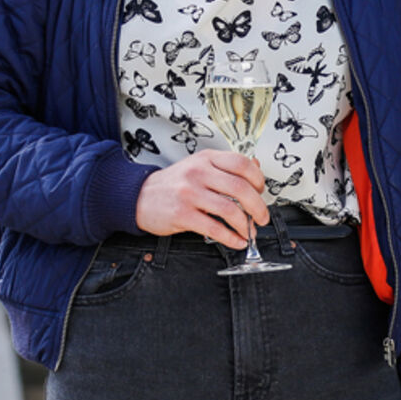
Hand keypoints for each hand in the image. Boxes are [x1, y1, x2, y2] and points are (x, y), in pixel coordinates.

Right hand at [134, 150, 267, 247]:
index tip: (262, 191)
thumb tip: (256, 167)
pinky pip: (214, 228)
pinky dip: (230, 237)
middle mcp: (199, 173)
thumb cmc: (173, 183)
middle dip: (258, 206)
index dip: (258, 179)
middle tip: (262, 217)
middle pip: (240, 188)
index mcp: (206, 159)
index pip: (242, 164)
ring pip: (229, 209)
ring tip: (249, 231)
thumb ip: (225, 167)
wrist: (138, 196)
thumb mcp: (199, 166)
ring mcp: (190, 193)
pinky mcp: (182, 214)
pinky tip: (236, 240)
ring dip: (245, 225)